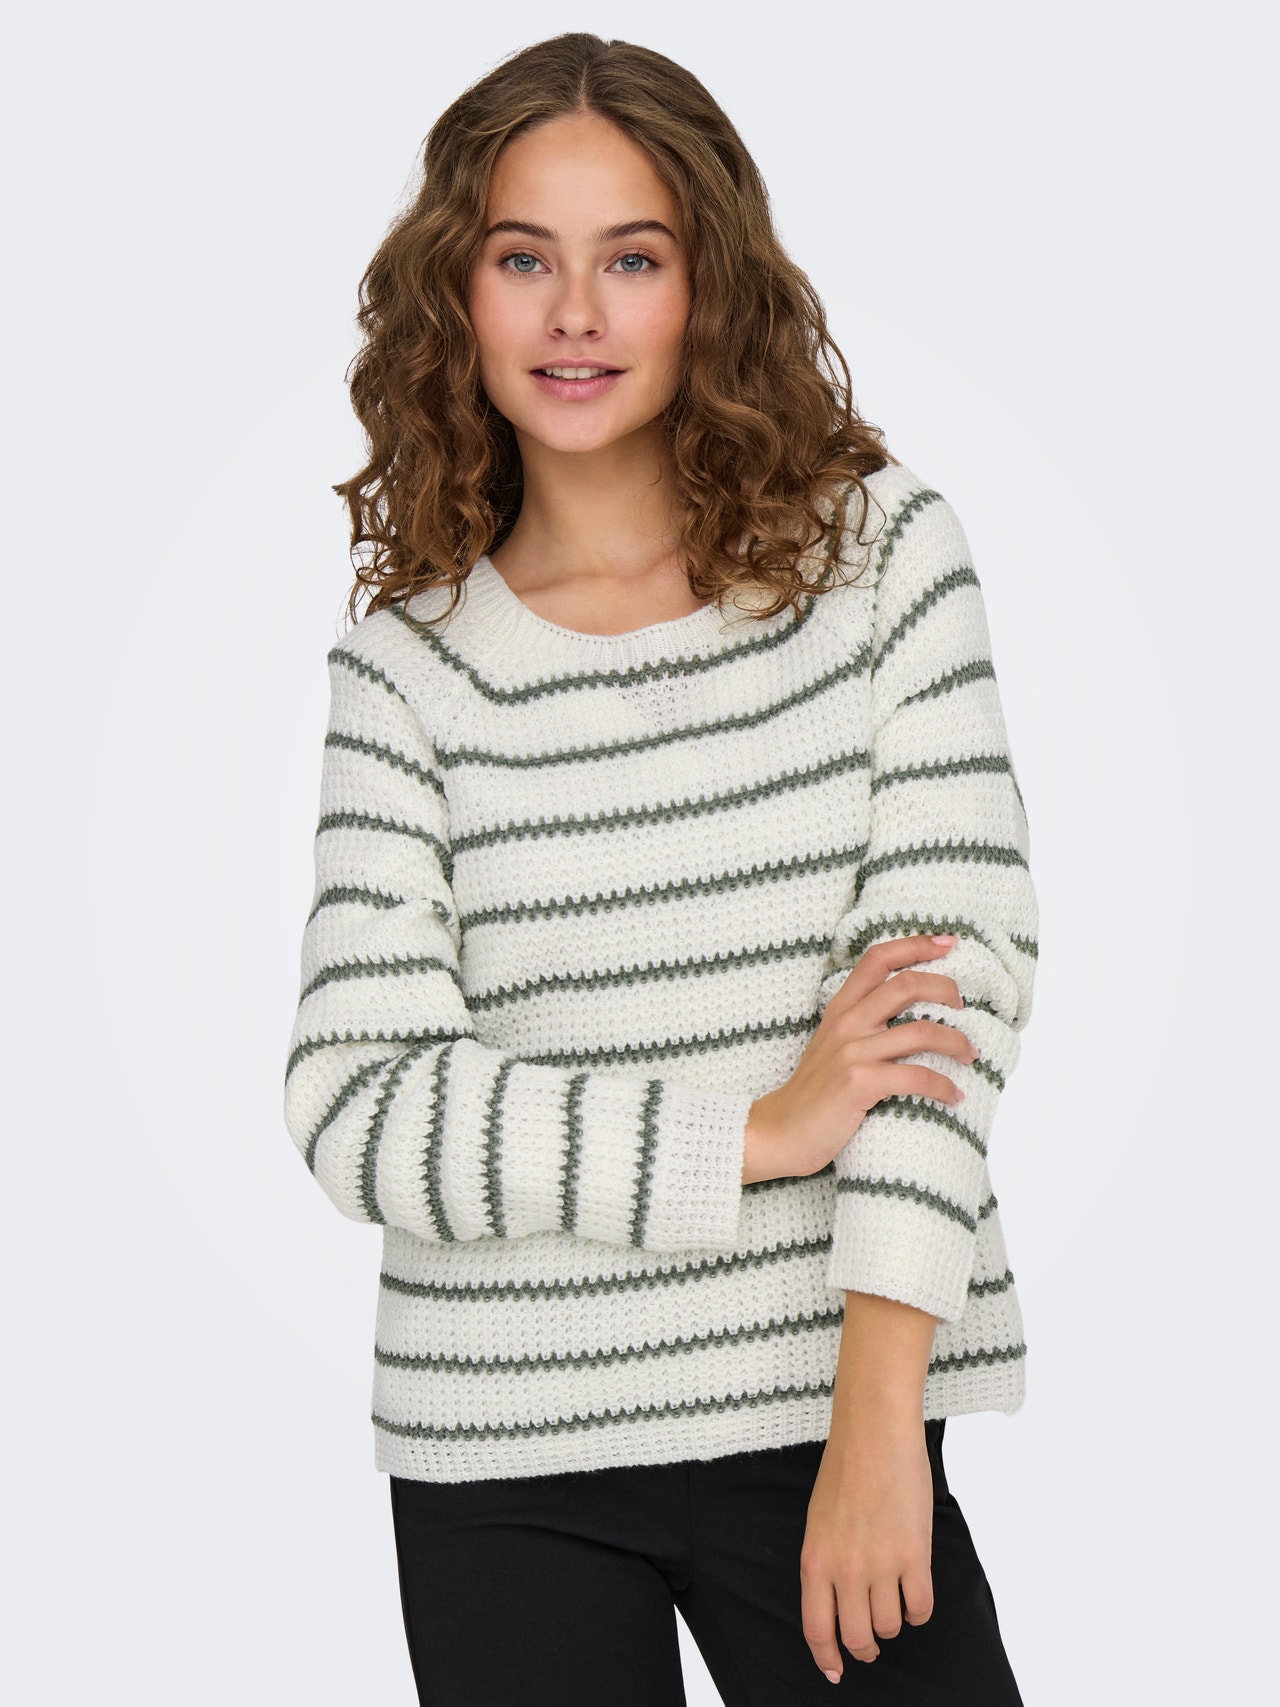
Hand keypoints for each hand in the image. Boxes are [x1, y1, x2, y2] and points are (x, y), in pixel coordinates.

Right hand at [742, 933, 974, 1183]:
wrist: (781, 1131)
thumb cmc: (814, 1092)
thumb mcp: (832, 1044)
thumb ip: (861, 1023)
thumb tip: (909, 1014)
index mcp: (840, 1008)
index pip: (878, 958)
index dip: (916, 945)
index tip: (948, 943)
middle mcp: (846, 1022)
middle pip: (907, 984)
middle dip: (947, 990)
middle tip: (964, 1007)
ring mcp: (852, 1052)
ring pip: (921, 1031)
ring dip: (956, 1042)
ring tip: (970, 1054)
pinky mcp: (859, 1083)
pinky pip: (917, 1076)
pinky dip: (943, 1086)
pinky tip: (954, 1096)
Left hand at [800, 1407, 934, 1676]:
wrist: (874, 1433)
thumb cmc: (845, 1469)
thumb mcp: (818, 1521)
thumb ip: (825, 1563)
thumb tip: (836, 1602)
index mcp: (814, 1560)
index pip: (816, 1628)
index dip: (827, 1657)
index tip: (835, 1671)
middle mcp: (844, 1570)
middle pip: (856, 1637)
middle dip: (865, 1648)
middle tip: (872, 1644)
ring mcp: (880, 1565)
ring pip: (889, 1626)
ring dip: (893, 1622)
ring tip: (894, 1600)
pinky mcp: (914, 1556)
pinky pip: (920, 1608)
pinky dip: (918, 1610)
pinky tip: (915, 1594)